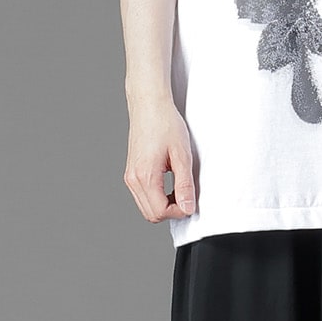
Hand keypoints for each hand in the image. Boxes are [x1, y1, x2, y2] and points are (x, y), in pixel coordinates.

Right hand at [124, 99, 196, 222]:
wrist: (149, 105)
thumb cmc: (165, 124)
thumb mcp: (182, 155)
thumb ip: (184, 185)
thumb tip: (188, 208)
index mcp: (145, 176)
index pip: (160, 212)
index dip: (179, 211)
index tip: (191, 200)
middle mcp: (133, 179)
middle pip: (151, 214)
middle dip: (171, 211)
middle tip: (186, 196)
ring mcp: (130, 177)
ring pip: (146, 207)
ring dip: (164, 205)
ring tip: (179, 189)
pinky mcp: (131, 173)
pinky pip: (143, 196)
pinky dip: (157, 197)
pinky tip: (169, 185)